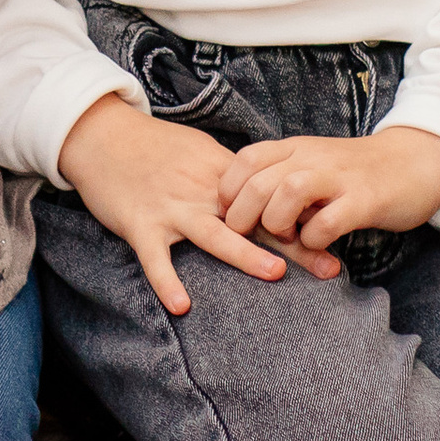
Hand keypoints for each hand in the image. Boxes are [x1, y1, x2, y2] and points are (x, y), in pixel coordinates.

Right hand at [56, 95, 308, 316]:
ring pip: (213, 233)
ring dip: (244, 253)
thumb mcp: (196, 152)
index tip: (338, 240)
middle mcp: (201, 191)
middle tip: (330, 268)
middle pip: (254, 221)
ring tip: (275, 274)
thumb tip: (264, 195)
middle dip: (293, 245)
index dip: (304, 221)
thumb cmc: (149, 146)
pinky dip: (166, 281)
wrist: (100, 135)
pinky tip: (182, 305)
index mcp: (219, 174)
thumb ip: (228, 177)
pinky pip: (155, 257)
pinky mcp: (140, 224)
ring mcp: (170, 208)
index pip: (270, 199)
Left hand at [219, 126, 439, 252]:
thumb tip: (244, 208)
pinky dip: (314, 239)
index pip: (246, 159)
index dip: (229, 190)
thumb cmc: (356, 171)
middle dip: (242, 215)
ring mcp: (340, 177)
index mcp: (297, 148)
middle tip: (248, 235)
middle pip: (258, 180)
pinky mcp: (365, 200)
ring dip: (276, 223)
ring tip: (285, 237)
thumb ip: (282, 178)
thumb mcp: (314, 164)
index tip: (230, 213)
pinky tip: (317, 243)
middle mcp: (313, 157)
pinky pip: (328, 222)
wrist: (415, 159)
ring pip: (288, 193)